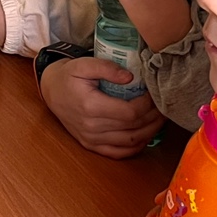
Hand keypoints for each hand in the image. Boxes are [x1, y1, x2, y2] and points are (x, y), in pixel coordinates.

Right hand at [39, 57, 165, 156]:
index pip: (130, 113)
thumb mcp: (84, 64)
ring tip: (160, 118)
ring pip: (130, 142)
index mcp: (91, 107)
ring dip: (150, 132)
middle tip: (164, 105)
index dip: (148, 105)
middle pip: (134, 128)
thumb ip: (107, 68)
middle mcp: (91, 127)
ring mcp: (91, 139)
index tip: (154, 93)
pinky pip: (119, 152)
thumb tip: (130, 78)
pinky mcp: (91, 145)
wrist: (52, 91)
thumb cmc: (69, 76)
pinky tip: (146, 134)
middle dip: (154, 117)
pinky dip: (136, 146)